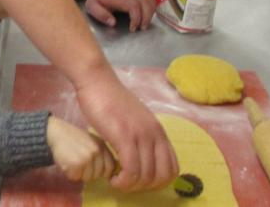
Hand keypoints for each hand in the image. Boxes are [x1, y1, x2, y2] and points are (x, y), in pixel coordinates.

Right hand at [46, 116, 115, 182]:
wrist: (55, 132)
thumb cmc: (72, 138)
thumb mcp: (91, 141)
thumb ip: (101, 153)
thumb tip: (110, 171)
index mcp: (102, 145)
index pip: (111, 167)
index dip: (104, 172)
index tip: (98, 172)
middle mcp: (96, 151)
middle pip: (98, 175)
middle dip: (89, 172)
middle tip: (79, 161)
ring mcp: (86, 158)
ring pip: (87, 178)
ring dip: (79, 173)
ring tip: (72, 160)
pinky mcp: (76, 164)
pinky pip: (76, 177)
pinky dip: (70, 173)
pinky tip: (66, 162)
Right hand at [75, 68, 177, 191]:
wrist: (97, 81)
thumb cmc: (110, 99)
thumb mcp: (135, 120)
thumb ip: (142, 137)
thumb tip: (141, 158)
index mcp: (159, 131)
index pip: (172, 168)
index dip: (158, 183)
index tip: (139, 181)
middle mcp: (154, 134)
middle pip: (162, 176)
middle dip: (145, 187)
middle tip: (127, 183)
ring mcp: (140, 135)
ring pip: (146, 176)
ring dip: (131, 186)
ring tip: (117, 180)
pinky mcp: (124, 136)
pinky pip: (131, 169)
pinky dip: (123, 181)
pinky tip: (112, 177)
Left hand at [83, 0, 155, 30]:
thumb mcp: (92, 6)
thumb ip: (100, 14)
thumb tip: (113, 23)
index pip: (134, 6)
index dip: (136, 18)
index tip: (132, 29)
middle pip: (146, 2)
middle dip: (147, 17)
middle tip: (141, 28)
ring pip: (150, 0)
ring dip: (151, 13)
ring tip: (144, 24)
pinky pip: (150, 1)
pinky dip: (152, 9)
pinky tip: (147, 18)